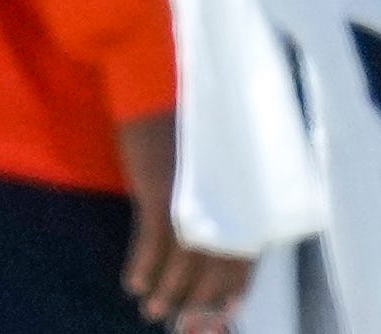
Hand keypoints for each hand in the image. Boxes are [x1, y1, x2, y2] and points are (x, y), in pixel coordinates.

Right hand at [113, 113, 255, 326]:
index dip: (232, 293)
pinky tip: (133, 284)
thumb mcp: (212, 158)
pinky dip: (144, 268)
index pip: (246, 258)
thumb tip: (207, 231)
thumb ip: (219, 193)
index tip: (221, 316)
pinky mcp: (161, 192)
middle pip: (217, 269)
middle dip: (198, 303)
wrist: (154, 72)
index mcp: (245, 192)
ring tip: (152, 310)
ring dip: (168, 293)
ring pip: (186, 264)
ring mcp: (195, 198)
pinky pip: (154, 246)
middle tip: (183, 326)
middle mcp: (228, 201)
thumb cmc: (182, 109)